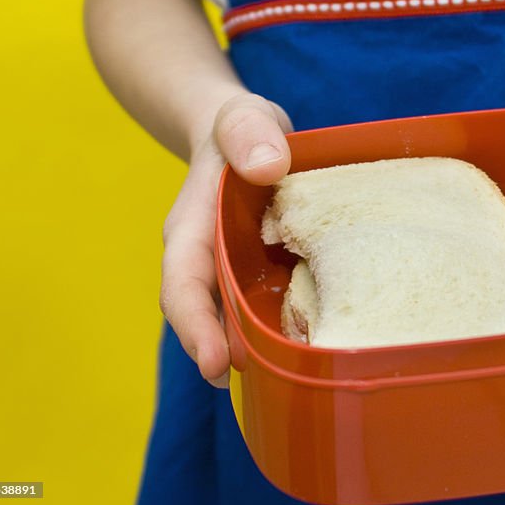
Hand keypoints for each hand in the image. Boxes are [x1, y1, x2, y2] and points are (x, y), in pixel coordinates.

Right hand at [159, 92, 292, 386]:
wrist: (246, 134)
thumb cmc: (241, 128)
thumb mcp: (242, 118)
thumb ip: (248, 132)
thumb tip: (266, 167)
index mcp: (193, 230)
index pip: (183, 284)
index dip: (195, 326)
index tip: (215, 364)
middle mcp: (209, 260)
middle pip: (210, 317)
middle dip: (231, 355)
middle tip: (267, 386)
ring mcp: (236, 271)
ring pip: (242, 319)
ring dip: (263, 349)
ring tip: (297, 379)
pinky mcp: (264, 274)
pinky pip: (272, 305)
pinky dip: (289, 325)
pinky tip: (322, 342)